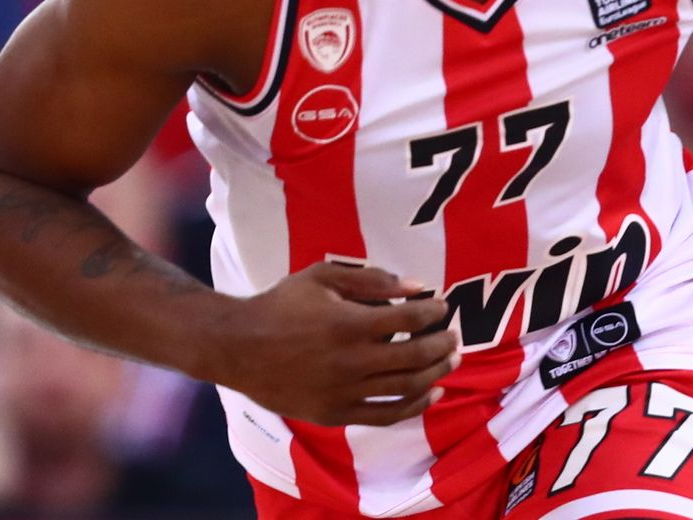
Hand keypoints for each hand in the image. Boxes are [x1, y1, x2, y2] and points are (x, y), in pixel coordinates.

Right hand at [201, 262, 457, 426]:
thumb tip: (417, 286)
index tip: (442, 308)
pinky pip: (386, 415)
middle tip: (453, 337)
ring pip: (407, 388)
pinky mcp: (336, 413)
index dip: (434, 313)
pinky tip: (430, 393)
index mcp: (349, 323)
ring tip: (449, 361)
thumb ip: (371, 279)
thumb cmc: (281, 305)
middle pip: (417, 356)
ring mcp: (345, 391)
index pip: (410, 319)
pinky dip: (414, 406)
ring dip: (436, 373)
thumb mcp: (322, 277)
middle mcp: (352, 360)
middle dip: (443, 344)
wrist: (238, 347)